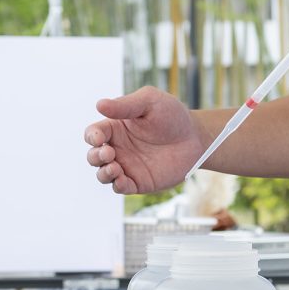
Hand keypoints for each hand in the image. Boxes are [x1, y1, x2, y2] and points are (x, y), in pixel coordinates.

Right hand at [83, 87, 201, 194]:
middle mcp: (118, 148)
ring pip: (103, 174)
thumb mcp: (149, 102)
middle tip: (109, 153)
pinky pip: (120, 187)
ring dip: (103, 172)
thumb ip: (125, 105)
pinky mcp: (138, 182)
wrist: (195, 138)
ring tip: (114, 167)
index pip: (93, 134)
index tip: (100, 137)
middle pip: (93, 156)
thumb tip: (99, 105)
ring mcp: (127, 166)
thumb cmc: (172, 115)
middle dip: (95, 156)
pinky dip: (117, 185)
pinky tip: (122, 179)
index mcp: (115, 128)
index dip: (92, 137)